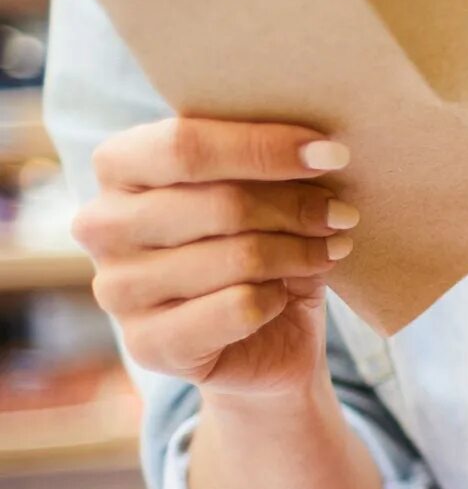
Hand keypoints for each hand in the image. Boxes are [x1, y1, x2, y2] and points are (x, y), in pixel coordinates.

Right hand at [73, 118, 355, 396]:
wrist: (263, 343)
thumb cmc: (259, 246)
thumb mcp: (263, 193)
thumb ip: (269, 165)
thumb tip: (321, 150)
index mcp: (118, 168)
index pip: (185, 145)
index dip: (265, 147)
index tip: (332, 154)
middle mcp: (102, 225)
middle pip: (221, 203)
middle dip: (297, 207)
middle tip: (343, 214)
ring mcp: (117, 288)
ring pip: (238, 257)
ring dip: (300, 252)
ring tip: (331, 249)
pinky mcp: (148, 343)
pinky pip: (238, 308)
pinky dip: (278, 298)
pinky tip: (286, 295)